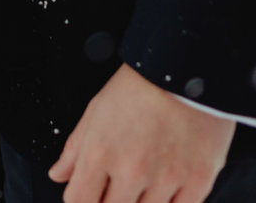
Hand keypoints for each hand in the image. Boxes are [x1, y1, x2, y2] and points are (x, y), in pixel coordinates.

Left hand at [49, 63, 234, 201]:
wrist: (184, 67)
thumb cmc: (139, 86)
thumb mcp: (96, 110)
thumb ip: (75, 148)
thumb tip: (58, 175)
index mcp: (100, 151)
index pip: (78, 201)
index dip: (79, 201)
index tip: (87, 195)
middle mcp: (131, 169)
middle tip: (117, 188)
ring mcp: (165, 179)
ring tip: (143, 184)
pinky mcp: (197, 182)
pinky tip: (166, 190)